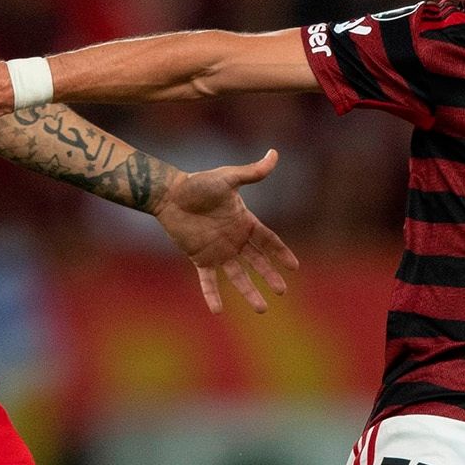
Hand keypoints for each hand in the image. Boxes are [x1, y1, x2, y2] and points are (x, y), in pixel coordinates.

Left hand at [151, 150, 300, 313]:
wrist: (170, 194)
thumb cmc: (199, 184)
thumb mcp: (228, 178)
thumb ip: (252, 172)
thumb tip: (274, 154)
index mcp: (244, 222)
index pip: (268, 240)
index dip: (281, 253)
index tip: (294, 266)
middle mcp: (234, 239)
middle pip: (257, 262)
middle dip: (270, 276)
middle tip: (282, 291)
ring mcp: (218, 251)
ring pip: (238, 276)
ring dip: (249, 292)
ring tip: (261, 309)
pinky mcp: (200, 258)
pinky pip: (208, 280)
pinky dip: (212, 295)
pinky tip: (217, 310)